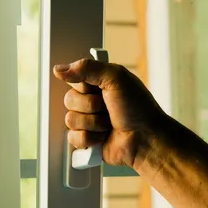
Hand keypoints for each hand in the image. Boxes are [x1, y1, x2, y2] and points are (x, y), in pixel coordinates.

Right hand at [53, 58, 167, 168]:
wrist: (147, 139)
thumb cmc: (139, 108)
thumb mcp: (116, 77)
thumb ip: (87, 68)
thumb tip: (60, 69)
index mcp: (98, 83)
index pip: (73, 79)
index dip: (85, 86)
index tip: (99, 88)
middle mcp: (91, 101)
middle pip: (69, 100)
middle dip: (90, 106)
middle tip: (107, 108)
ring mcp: (88, 121)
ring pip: (70, 120)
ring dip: (93, 123)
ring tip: (109, 124)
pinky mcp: (86, 139)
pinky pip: (72, 138)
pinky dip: (90, 138)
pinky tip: (103, 136)